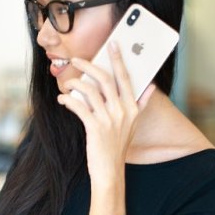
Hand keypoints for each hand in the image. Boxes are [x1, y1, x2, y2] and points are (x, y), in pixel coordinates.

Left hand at [57, 42, 153, 185]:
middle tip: (76, 60)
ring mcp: (108, 119)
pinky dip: (68, 100)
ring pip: (89, 90)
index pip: (125, 77)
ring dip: (75, 84)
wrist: (110, 170)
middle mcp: (122, 111)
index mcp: (132, 107)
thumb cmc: (118, 146)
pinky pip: (79, 107)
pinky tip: (63, 100)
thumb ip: (142, 103)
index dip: (119, 59)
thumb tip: (152, 86)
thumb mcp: (133, 124)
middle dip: (88, 65)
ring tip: (67, 84)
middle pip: (104, 79)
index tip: (113, 44)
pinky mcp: (95, 128)